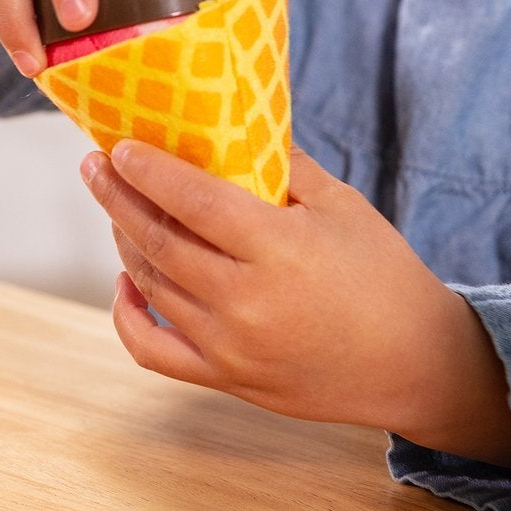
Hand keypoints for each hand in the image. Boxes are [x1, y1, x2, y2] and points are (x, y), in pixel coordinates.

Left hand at [81, 141, 510, 469]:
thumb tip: (233, 131)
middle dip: (119, 197)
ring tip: (117, 206)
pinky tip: (126, 281)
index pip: (193, 202)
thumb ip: (286, 168)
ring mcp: (231, 348)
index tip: (120, 147)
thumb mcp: (345, 206)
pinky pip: (153, 350)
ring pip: (151, 285)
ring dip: (124, 240)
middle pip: (159, 241)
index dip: (149, 172)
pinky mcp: (227, 379)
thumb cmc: (385, 276)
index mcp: (280, 250)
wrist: (414, 362)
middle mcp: (246, 301)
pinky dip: (127, 315)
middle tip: (96, 166)